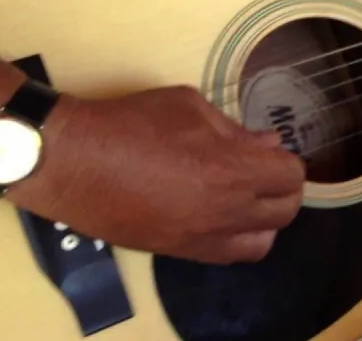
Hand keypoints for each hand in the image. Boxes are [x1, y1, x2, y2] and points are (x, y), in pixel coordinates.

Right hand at [13, 87, 305, 263]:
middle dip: (283, 188)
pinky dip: (234, 237)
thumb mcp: (189, 107)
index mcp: (232, 171)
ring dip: (263, 220)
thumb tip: (268, 142)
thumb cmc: (129, 124)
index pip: (291, 176)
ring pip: (261, 244)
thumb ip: (235, 129)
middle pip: (285, 212)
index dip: (288, 160)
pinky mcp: (175, 252)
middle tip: (265, 170)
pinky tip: (220, 214)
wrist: (70, 162)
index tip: (272, 150)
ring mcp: (199, 238)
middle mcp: (223, 212)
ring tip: (245, 196)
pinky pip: (226, 255)